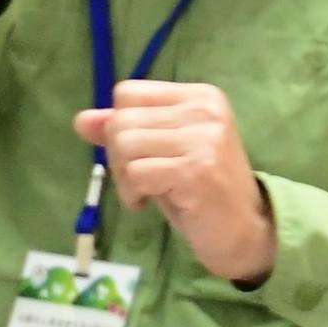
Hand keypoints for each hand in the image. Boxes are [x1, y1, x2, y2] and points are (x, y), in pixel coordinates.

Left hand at [72, 80, 276, 283]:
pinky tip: (149, 202)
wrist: (246, 233)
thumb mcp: (160, 153)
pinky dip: (132, 193)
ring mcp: (203, 138)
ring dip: (124, 178)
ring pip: (124, 145)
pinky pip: (135, 173)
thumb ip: (125, 131)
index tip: (138, 154)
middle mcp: (204, 110)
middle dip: (118, 156)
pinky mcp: (196, 169)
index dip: (118, 126)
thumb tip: (81, 120)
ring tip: (147, 191)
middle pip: (121, 120)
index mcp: (199, 96)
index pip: (127, 93)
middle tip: (141, 180)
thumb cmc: (200, 193)